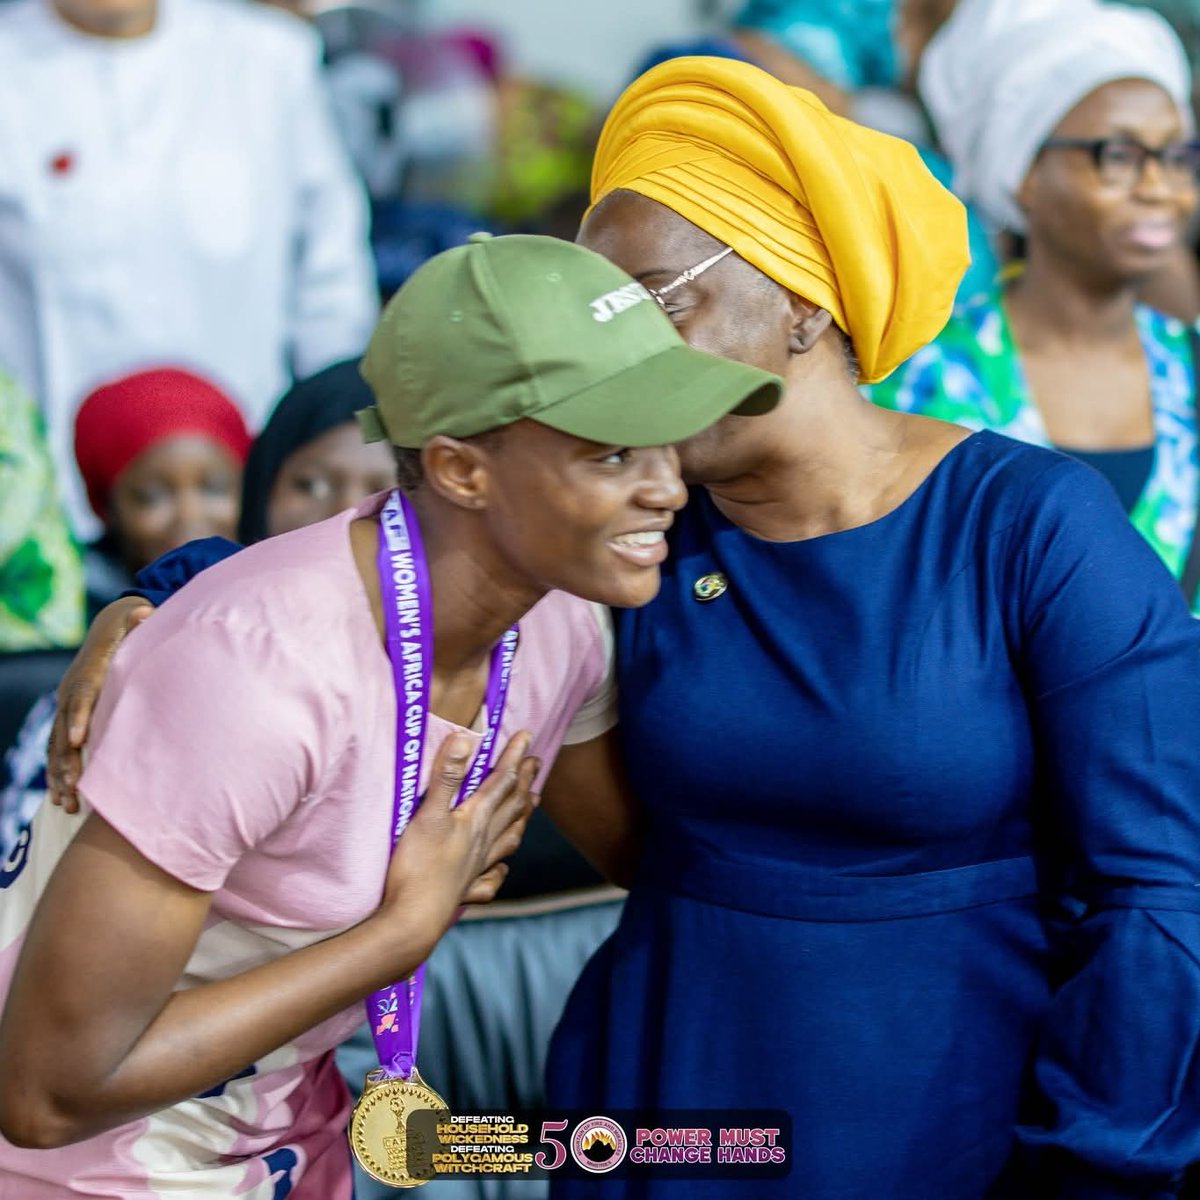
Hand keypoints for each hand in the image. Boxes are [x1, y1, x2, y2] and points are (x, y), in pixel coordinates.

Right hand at [47, 597, 152, 811]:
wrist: (110, 626)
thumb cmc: (129, 626)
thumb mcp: (135, 618)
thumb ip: (139, 619)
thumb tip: (145, 612)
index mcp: (89, 671)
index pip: (82, 696)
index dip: (78, 717)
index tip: (78, 740)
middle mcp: (71, 691)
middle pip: (63, 729)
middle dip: (66, 760)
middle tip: (72, 788)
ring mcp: (66, 706)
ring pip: (56, 746)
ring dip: (60, 775)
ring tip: (67, 804)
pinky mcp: (68, 718)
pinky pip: (57, 749)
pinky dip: (57, 773)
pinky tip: (61, 799)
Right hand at [375, 731, 538, 955]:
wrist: (413, 919)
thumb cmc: (418, 866)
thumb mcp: (428, 814)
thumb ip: (446, 777)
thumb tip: (464, 739)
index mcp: (475, 821)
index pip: (500, 782)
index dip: (513, 757)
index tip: (526, 735)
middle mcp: (483, 843)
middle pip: (510, 807)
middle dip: (523, 781)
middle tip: (537, 761)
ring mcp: (477, 869)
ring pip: (508, 839)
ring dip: (521, 818)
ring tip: (532, 805)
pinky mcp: (465, 890)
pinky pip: (490, 879)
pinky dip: (500, 871)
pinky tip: (503, 870)